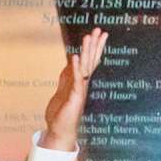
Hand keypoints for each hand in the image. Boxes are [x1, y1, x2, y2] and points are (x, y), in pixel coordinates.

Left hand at [37, 29, 107, 152]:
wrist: (60, 131)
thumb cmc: (61, 113)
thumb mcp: (63, 89)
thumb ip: (67, 76)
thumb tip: (70, 63)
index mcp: (81, 82)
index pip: (90, 61)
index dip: (95, 47)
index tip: (100, 33)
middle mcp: (83, 84)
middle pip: (90, 61)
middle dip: (94, 45)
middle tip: (99, 30)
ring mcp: (80, 90)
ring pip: (85, 67)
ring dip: (87, 52)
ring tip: (89, 37)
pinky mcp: (74, 97)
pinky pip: (76, 80)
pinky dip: (75, 68)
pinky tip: (75, 56)